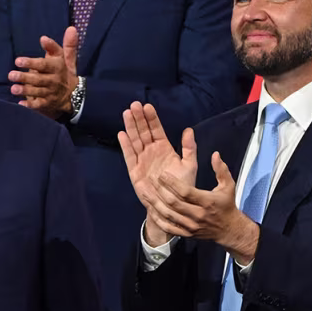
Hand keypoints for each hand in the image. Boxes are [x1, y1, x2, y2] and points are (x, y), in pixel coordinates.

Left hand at [10, 26, 77, 118]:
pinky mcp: (48, 103)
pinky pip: (39, 105)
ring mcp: (51, 93)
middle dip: (25, 77)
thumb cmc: (63, 71)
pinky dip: (30, 106)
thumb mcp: (66, 57)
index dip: (31, 62)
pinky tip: (20, 104)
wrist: (74, 94)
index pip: (44, 65)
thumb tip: (70, 28)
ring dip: (25, 90)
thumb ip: (66, 44)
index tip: (18, 60)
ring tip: (13, 89)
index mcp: (57, 67)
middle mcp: (54, 80)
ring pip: (37, 92)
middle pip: (38, 79)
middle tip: (11, 75)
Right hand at [117, 102, 193, 244]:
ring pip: (135, 140)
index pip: (157, 130)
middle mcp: (151, 152)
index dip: (152, 119)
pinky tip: (122, 134)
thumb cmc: (182, 186)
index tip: (147, 106)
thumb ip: (189, 148)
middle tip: (134, 105)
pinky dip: (125, 145)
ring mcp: (142, 160)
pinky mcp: (134, 170)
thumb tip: (189, 130)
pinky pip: (129, 156)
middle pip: (143, 132)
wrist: (172, 205)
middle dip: (139, 118)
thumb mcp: (190, 165)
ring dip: (131, 127)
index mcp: (164, 148)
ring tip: (127, 113)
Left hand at [152, 149, 259, 263]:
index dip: (172, 183)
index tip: (162, 174)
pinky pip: (169, 227)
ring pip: (169, 215)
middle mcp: (198, 215)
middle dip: (160, 190)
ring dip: (155, 203)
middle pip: (174, 203)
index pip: (186, 192)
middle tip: (151, 179)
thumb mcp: (228, 185)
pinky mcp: (187, 234)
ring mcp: (191, 226)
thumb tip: (215, 154)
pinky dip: (158, 218)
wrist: (228, 229)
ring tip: (144, 192)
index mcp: (207, 202)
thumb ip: (221, 170)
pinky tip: (150, 208)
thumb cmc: (227, 204)